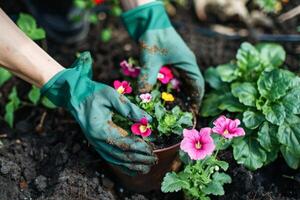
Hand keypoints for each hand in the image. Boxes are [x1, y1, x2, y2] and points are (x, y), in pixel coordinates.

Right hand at [41, 52, 156, 174]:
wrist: (75, 97)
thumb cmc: (93, 93)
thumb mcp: (111, 95)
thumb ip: (129, 108)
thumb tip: (148, 120)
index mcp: (100, 130)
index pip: (123, 144)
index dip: (139, 148)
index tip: (152, 147)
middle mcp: (96, 141)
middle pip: (121, 156)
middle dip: (139, 159)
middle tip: (154, 159)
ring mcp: (96, 144)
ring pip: (116, 161)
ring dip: (133, 165)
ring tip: (147, 167)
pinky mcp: (98, 144)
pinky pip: (111, 159)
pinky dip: (123, 165)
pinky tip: (134, 168)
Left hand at [122, 1, 204, 111]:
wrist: (148, 22)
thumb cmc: (153, 37)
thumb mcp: (150, 58)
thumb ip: (147, 76)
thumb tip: (142, 95)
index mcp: (188, 63)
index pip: (197, 85)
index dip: (196, 100)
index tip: (192, 113)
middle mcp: (185, 65)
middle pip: (190, 87)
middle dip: (186, 101)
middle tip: (180, 115)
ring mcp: (178, 64)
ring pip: (182, 85)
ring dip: (178, 96)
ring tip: (172, 109)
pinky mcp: (169, 64)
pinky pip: (173, 80)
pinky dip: (169, 90)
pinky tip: (162, 98)